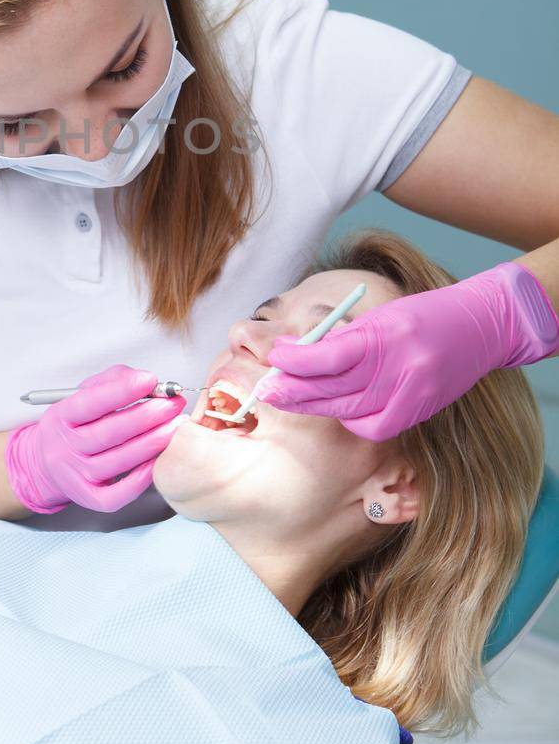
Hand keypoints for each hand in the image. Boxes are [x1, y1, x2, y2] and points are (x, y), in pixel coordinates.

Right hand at [6, 364, 184, 511]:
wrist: (47, 462)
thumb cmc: (75, 423)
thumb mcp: (82, 394)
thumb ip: (112, 381)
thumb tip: (145, 380)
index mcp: (61, 416)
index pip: (90, 402)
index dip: (122, 390)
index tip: (150, 380)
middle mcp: (66, 447)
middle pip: (108, 433)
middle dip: (146, 416)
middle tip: (173, 404)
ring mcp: (76, 475)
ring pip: (118, 461)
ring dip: (152, 442)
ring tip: (176, 426)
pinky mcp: (89, 497)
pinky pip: (118, 493)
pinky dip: (141, 479)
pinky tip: (159, 459)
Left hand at [261, 261, 558, 440]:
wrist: (479, 327)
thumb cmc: (421, 316)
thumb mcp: (379, 317)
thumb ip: (340, 339)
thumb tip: (294, 352)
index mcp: (386, 334)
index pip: (330, 356)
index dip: (297, 360)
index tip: (275, 357)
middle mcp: (400, 367)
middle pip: (335, 389)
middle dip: (295, 390)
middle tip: (265, 389)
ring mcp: (412, 393)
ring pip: (350, 411)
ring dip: (314, 405)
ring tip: (289, 398)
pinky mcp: (419, 412)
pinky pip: (374, 427)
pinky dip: (352, 421)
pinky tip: (340, 410)